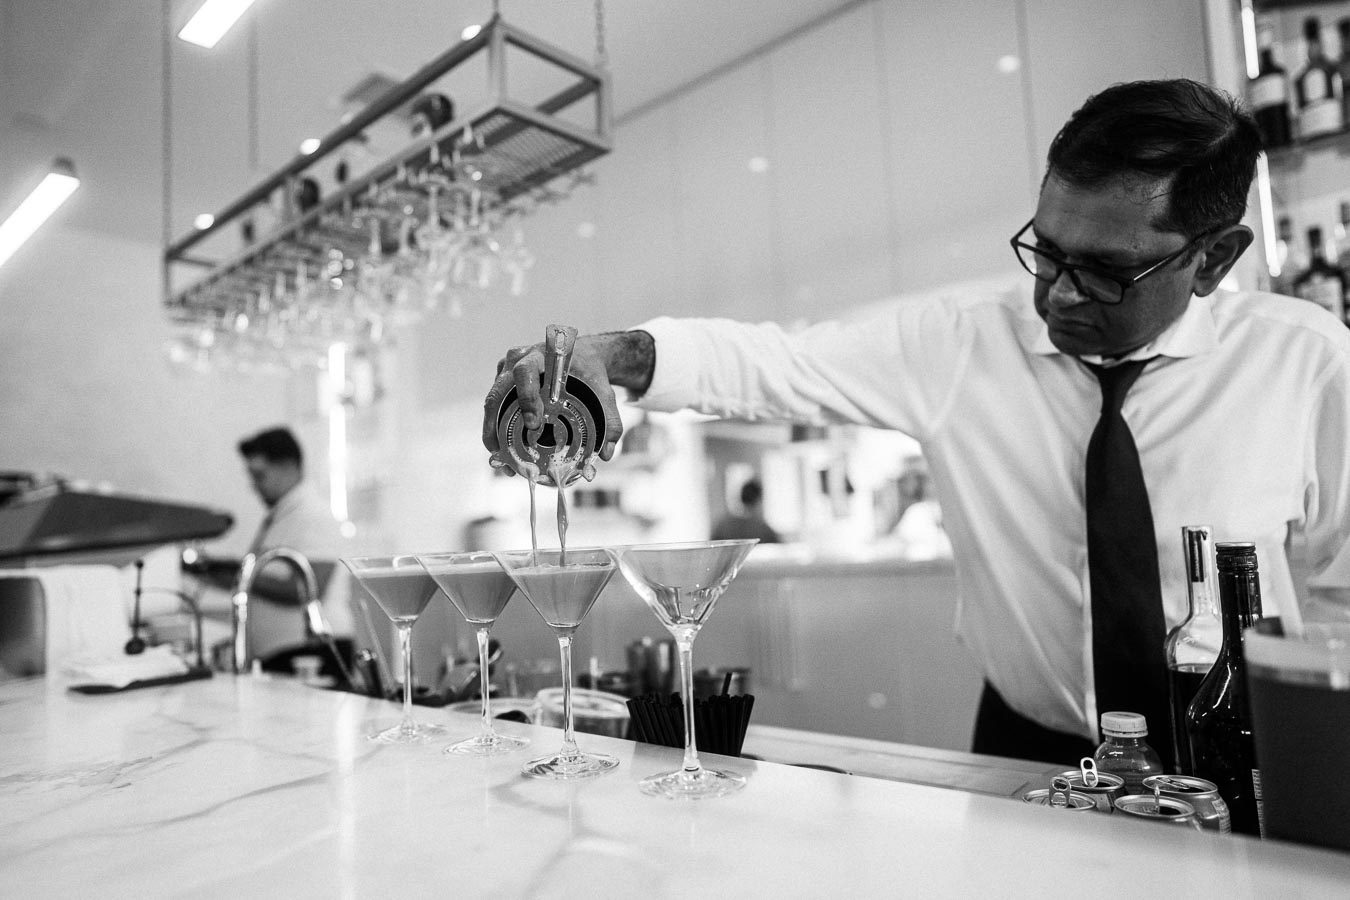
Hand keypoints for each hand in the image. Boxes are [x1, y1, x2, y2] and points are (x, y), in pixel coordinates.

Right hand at [482, 334, 626, 471]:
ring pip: (492, 404)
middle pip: (498, 393)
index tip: (534, 423)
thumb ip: (610, 420)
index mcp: (541, 356)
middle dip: (497, 424)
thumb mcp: (604, 391)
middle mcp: (517, 361)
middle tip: (507, 452)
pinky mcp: (502, 385)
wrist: (580, 355)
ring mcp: (505, 372)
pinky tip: (504, 455)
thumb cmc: (589, 371)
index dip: (526, 397)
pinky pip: (495, 409)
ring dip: (492, 434)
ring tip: (502, 462)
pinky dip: (497, 432)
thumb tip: (607, 453)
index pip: (525, 372)